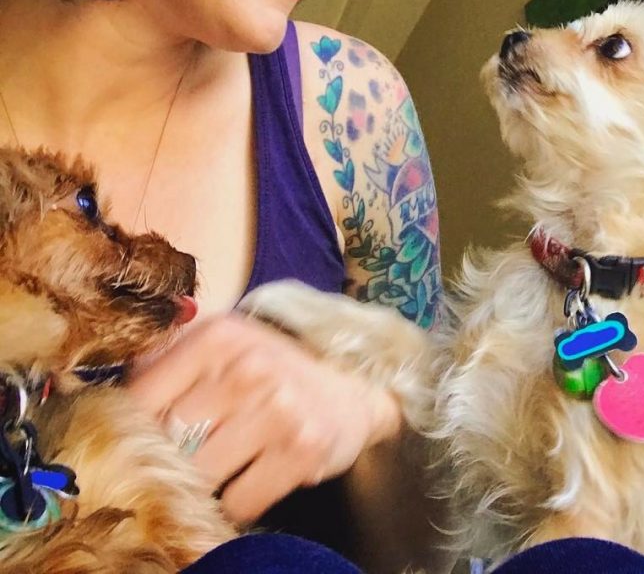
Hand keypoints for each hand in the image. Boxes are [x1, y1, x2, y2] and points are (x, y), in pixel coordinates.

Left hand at [126, 311, 400, 524]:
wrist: (351, 390)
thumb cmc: (272, 371)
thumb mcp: (223, 346)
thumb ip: (165, 360)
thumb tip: (95, 392)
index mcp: (218, 335)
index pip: (140, 397)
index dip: (128, 431)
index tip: (129, 446)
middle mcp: (247, 367)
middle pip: (167, 441)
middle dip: (164, 461)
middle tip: (173, 466)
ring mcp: (276, 410)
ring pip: (199, 476)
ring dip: (199, 486)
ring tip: (211, 473)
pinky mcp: (300, 451)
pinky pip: (238, 503)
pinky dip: (235, 504)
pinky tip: (245, 483)